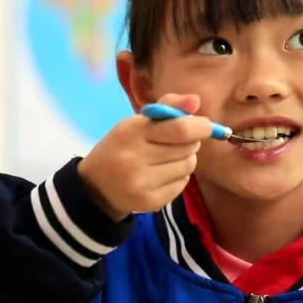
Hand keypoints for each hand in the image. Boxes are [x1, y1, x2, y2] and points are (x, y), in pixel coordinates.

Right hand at [78, 93, 213, 221]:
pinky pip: (182, 184)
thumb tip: (195, 100)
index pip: (179, 129)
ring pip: (188, 166)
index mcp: (130, 133)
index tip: (206, 126)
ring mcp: (141, 184)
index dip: (200, 127)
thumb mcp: (136, 123)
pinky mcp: (150, 202)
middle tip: (177, 142)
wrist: (96, 186)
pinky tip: (161, 175)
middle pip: (188, 148)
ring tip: (167, 159)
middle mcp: (134, 159)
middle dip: (191, 142)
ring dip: (185, 160)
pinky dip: (179, 177)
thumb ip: (167, 107)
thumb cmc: (122, 147)